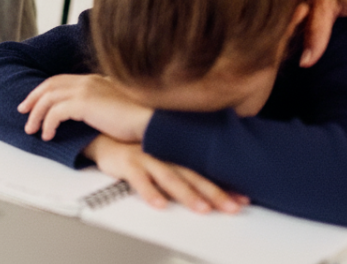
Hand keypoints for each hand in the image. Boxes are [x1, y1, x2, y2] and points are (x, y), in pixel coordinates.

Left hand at [17, 74, 152, 142]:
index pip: (60, 80)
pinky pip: (55, 113)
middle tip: (22, 112)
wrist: (148, 122)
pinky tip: (47, 136)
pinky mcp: (84, 103)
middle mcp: (87, 81)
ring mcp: (85, 90)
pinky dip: (48, 124)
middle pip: (49, 85)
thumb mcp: (114, 107)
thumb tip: (87, 114)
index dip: (44, 91)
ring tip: (31, 130)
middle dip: (33, 99)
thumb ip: (98, 105)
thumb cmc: (136, 120)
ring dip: (36, 115)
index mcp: (93, 80)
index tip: (33, 102)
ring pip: (48, 99)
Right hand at [84, 135, 246, 212]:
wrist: (104, 138)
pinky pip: (139, 180)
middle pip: (192, 175)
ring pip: (170, 177)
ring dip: (187, 193)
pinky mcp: (128, 164)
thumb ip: (182, 166)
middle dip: (213, 192)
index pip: (203, 171)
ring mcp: (146, 158)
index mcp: (175, 154)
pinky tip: (159, 204)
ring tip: (202, 208)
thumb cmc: (136, 150)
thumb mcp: (162, 155)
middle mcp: (164, 154)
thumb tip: (207, 184)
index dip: (223, 185)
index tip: (242, 198)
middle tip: (231, 207)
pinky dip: (150, 192)